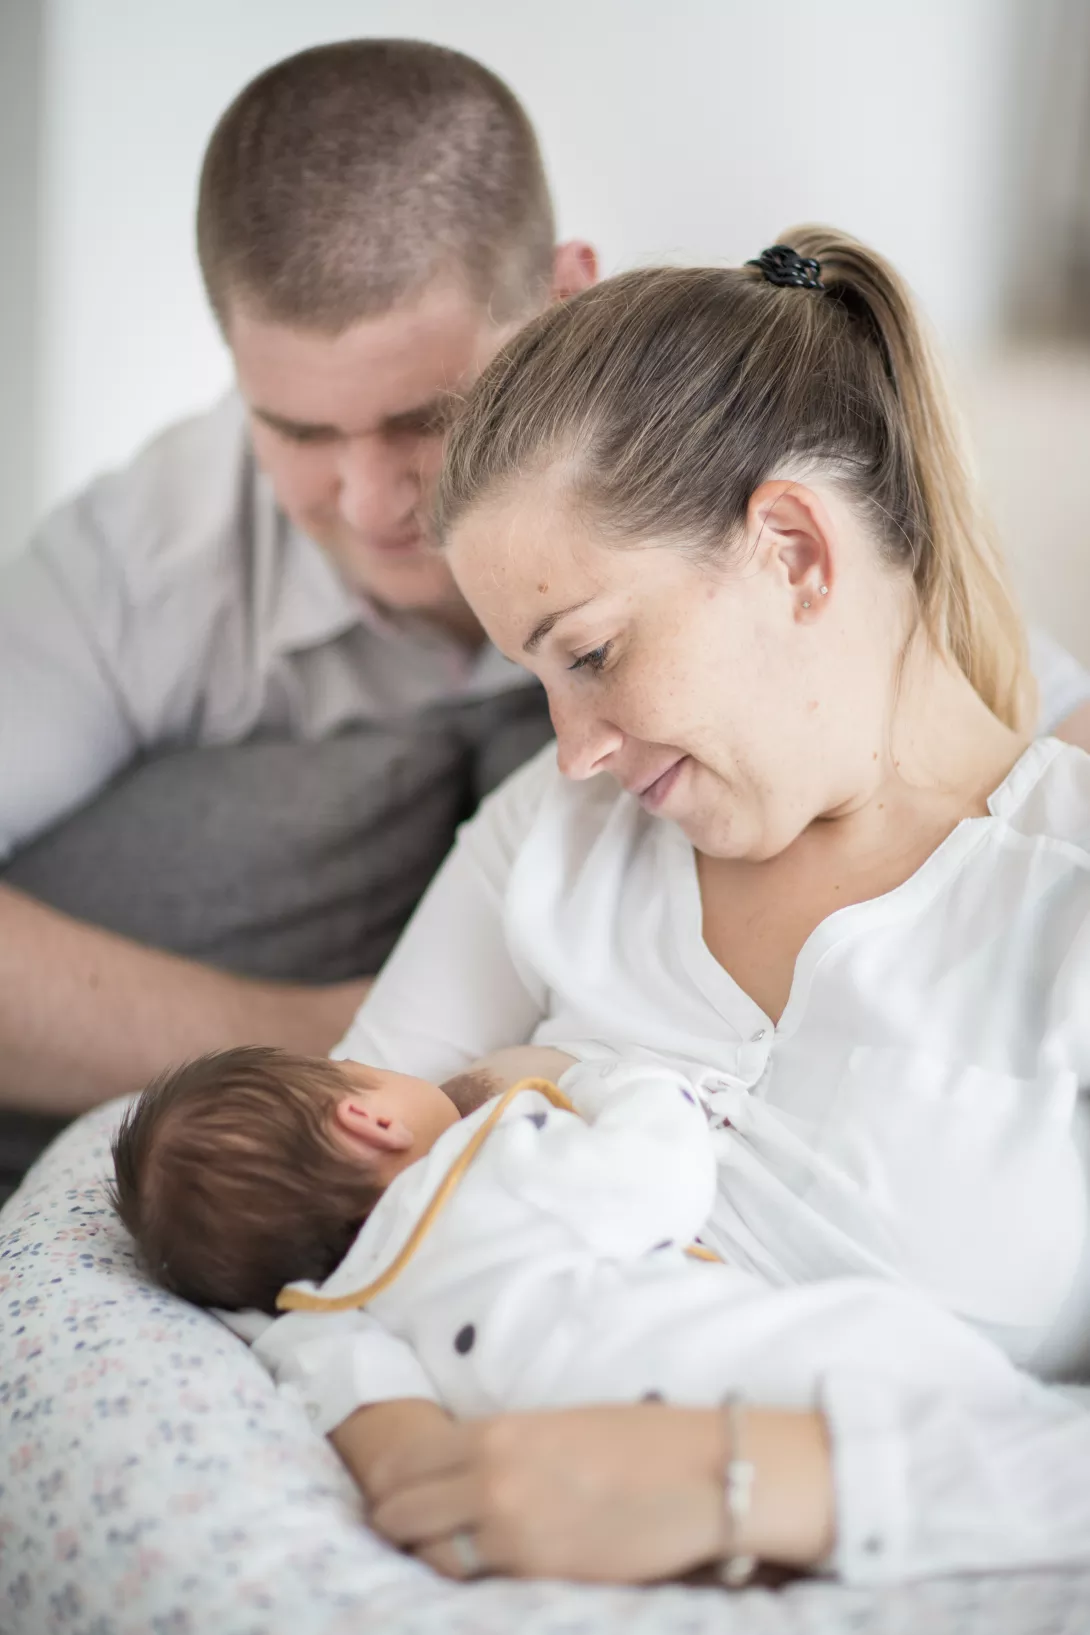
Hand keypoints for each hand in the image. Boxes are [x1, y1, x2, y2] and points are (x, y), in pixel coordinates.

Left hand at [367, 1403, 834, 1584]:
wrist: (704, 1475)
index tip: (392, 1491)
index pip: (403, 1461)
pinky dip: (469, 1578)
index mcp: (496, 1431)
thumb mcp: (556, 1424)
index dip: (390, 1481)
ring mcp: (512, 1533)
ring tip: (445, 1553)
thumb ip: (500, 1446)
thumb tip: (459, 1471)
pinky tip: (484, 1571)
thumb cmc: (639, 1441)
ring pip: (431, 1557)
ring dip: (429, 1556)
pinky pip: (475, 1584)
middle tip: (407, 1529)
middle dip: (396, 1524)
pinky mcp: (541, 1574)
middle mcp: (491, 1479)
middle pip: (399, 1513)